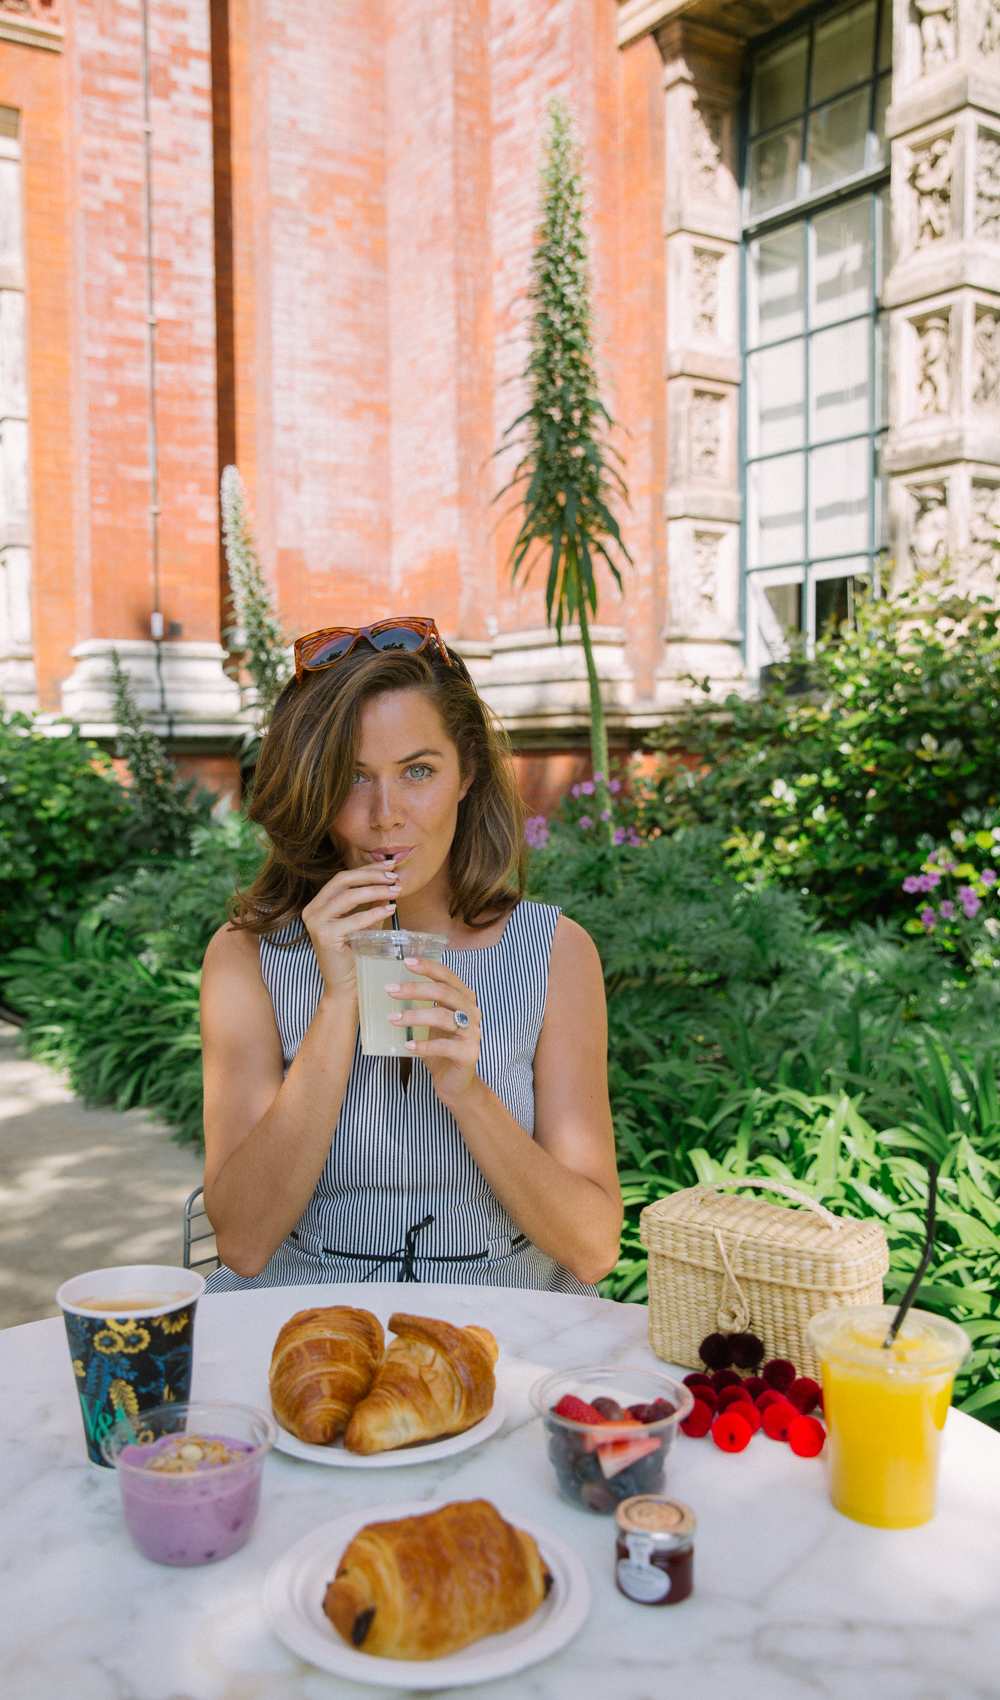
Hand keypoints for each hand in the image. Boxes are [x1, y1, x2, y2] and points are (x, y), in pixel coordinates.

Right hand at [301, 862, 400, 996]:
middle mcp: (312, 910)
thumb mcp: (364, 923)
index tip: (390, 865)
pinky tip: (390, 908)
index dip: (367, 869)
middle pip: (343, 881)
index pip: (343, 878)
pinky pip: (353, 919)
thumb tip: (390, 882)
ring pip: (348, 896)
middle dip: (371, 875)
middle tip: (394, 877)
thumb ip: (372, 903)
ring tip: (395, 890)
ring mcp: (315, 923)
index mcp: (318, 904)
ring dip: (375, 890)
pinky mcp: (324, 936)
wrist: (345, 988)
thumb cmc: (356, 955)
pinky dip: (373, 912)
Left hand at [387, 956, 481, 1107]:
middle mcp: (472, 1013)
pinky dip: (424, 1045)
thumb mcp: (432, 1023)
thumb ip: (423, 1005)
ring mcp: (473, 1034)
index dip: (429, 967)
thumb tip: (393, 987)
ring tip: (392, 1019)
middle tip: (390, 990)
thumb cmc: (441, 1049)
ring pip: (444, 1017)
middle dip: (415, 989)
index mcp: (464, 1000)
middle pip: (445, 993)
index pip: (448, 977)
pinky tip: (408, 1046)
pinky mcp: (469, 1054)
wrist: (456, 1083)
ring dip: (415, 1016)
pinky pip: (445, 1046)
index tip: (406, 962)